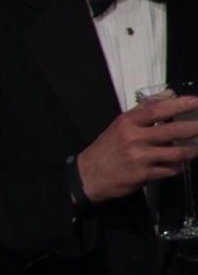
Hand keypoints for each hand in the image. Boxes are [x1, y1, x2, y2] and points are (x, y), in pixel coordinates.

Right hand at [78, 95, 197, 202]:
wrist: (88, 175)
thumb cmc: (106, 148)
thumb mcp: (119, 126)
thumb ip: (141, 114)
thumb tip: (167, 98)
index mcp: (127, 122)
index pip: (157, 110)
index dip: (179, 105)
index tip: (196, 101)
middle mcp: (134, 138)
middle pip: (172, 131)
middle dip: (195, 128)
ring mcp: (139, 157)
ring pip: (176, 153)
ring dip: (191, 151)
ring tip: (197, 149)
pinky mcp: (143, 175)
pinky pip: (169, 170)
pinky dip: (177, 168)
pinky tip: (177, 166)